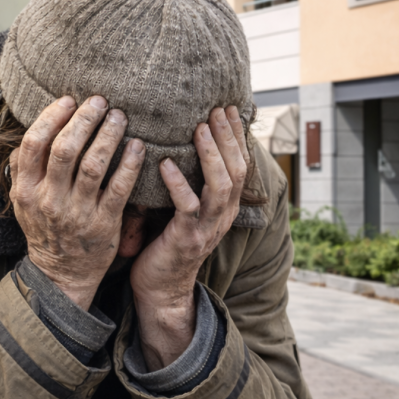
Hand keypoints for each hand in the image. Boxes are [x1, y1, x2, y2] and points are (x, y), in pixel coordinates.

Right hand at [10, 96, 144, 310]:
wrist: (61, 274)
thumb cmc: (45, 230)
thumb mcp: (22, 203)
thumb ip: (23, 170)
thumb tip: (30, 133)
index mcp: (26, 190)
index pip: (34, 144)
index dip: (51, 117)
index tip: (68, 100)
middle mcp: (49, 200)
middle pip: (65, 150)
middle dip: (84, 120)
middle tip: (100, 101)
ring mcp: (77, 213)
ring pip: (94, 165)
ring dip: (108, 135)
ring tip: (120, 116)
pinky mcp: (104, 223)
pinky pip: (119, 188)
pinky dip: (129, 164)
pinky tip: (137, 146)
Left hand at [130, 106, 249, 370]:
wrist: (159, 290)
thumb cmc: (163, 244)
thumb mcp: (180, 210)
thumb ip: (184, 182)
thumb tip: (171, 143)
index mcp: (224, 207)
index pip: (240, 164)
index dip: (236, 136)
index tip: (227, 108)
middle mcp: (222, 216)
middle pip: (237, 170)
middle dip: (228, 137)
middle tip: (216, 110)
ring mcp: (207, 229)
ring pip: (220, 186)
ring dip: (210, 155)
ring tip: (198, 129)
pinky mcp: (185, 239)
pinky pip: (187, 208)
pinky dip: (177, 184)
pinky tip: (165, 164)